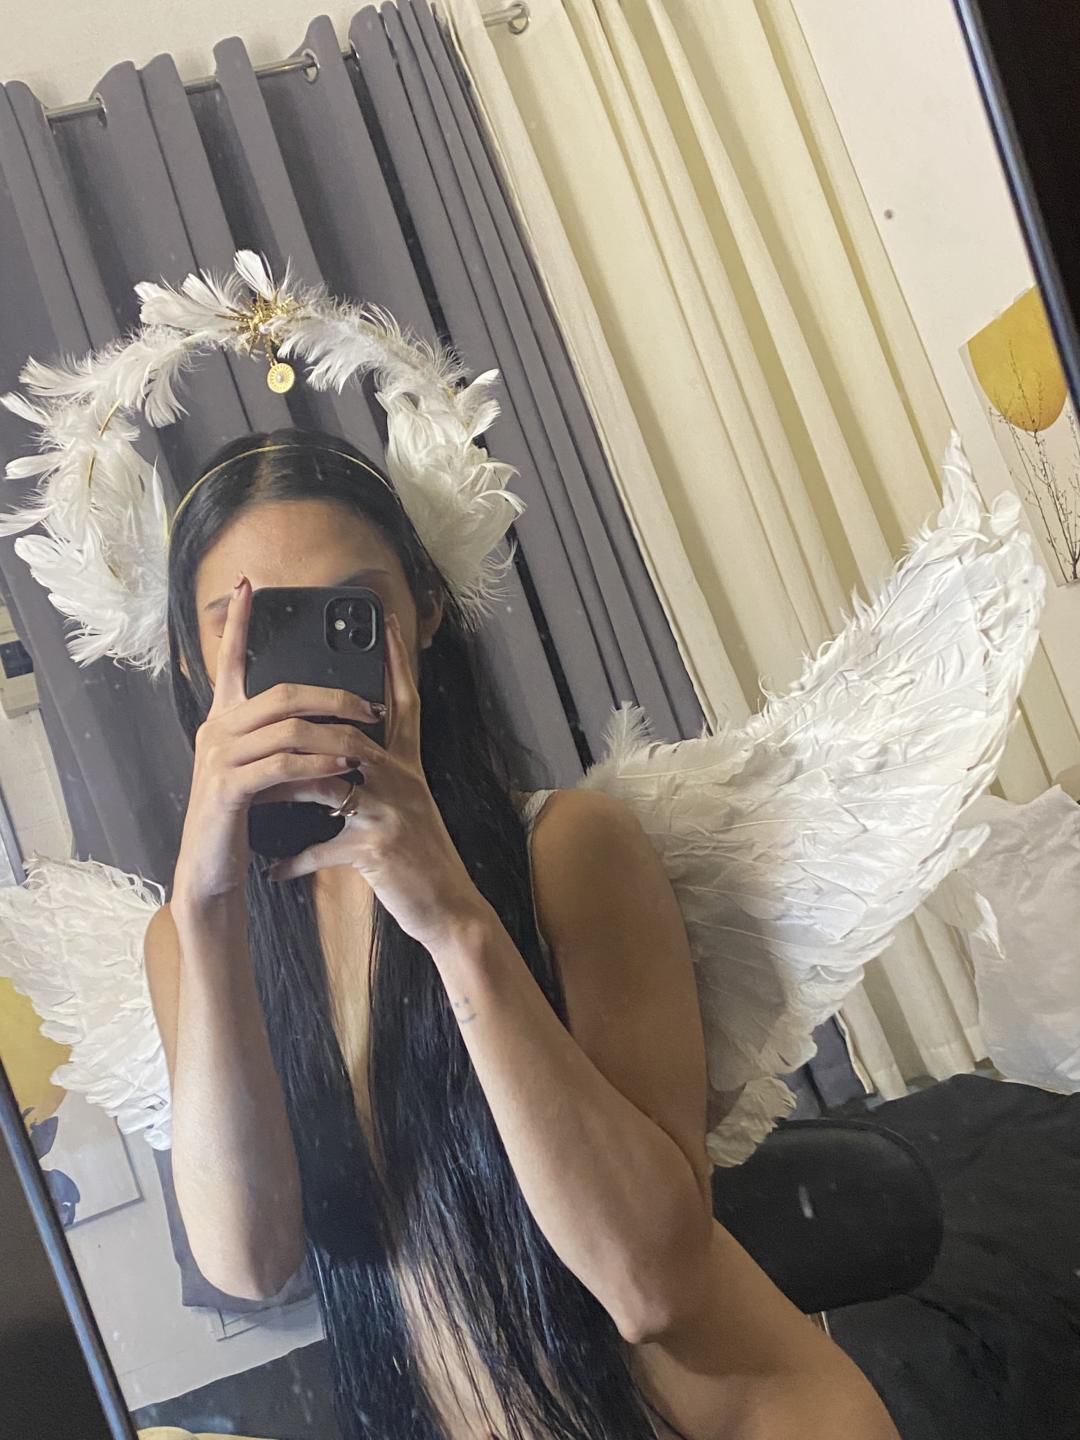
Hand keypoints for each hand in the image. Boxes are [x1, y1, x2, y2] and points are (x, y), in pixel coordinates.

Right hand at [171, 575, 383, 909]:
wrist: (212, 870)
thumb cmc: (241, 817)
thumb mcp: (261, 769)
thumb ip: (279, 738)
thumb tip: (321, 713)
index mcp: (224, 720)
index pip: (230, 661)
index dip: (240, 623)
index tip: (247, 585)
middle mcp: (216, 730)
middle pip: (280, 691)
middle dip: (333, 695)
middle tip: (372, 709)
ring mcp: (218, 757)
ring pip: (287, 726)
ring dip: (335, 734)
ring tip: (367, 744)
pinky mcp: (226, 788)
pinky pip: (280, 764)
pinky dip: (316, 765)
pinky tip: (341, 771)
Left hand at [266, 613, 488, 951]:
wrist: (449, 910)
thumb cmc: (419, 860)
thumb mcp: (403, 811)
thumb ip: (373, 782)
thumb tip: (335, 762)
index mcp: (407, 767)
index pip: (402, 702)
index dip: (395, 661)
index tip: (386, 623)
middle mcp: (402, 780)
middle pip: (356, 731)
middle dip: (320, 713)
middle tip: (280, 693)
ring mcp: (390, 811)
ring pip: (329, 781)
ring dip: (288, 786)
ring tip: (256, 790)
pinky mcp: (376, 847)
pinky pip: (324, 847)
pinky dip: (295, 861)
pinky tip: (273, 870)